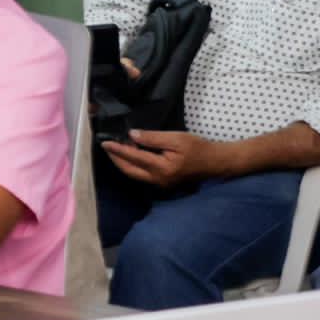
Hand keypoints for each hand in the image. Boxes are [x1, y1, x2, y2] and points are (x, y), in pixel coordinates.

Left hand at [99, 129, 218, 190]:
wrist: (215, 162)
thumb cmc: (198, 148)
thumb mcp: (176, 138)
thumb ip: (153, 138)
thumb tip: (132, 135)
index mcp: (162, 168)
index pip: (133, 157)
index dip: (117, 149)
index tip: (105, 142)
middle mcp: (158, 179)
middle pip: (129, 170)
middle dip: (116, 158)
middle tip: (107, 146)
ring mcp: (160, 184)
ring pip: (134, 174)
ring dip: (123, 162)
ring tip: (117, 148)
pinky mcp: (163, 183)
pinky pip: (142, 175)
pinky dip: (133, 165)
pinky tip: (132, 155)